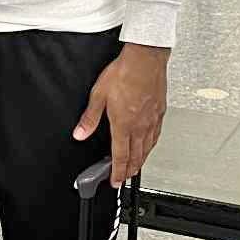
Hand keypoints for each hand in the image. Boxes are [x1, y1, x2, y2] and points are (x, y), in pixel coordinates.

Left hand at [73, 44, 169, 186]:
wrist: (145, 59)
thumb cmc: (124, 73)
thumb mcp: (98, 95)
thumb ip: (89, 118)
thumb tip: (80, 133)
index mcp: (123, 124)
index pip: (120, 156)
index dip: (117, 172)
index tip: (115, 181)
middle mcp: (139, 125)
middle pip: (136, 156)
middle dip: (129, 171)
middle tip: (125, 179)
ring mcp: (152, 120)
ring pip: (148, 148)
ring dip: (141, 161)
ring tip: (136, 168)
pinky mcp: (160, 112)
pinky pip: (156, 135)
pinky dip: (151, 146)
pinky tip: (150, 145)